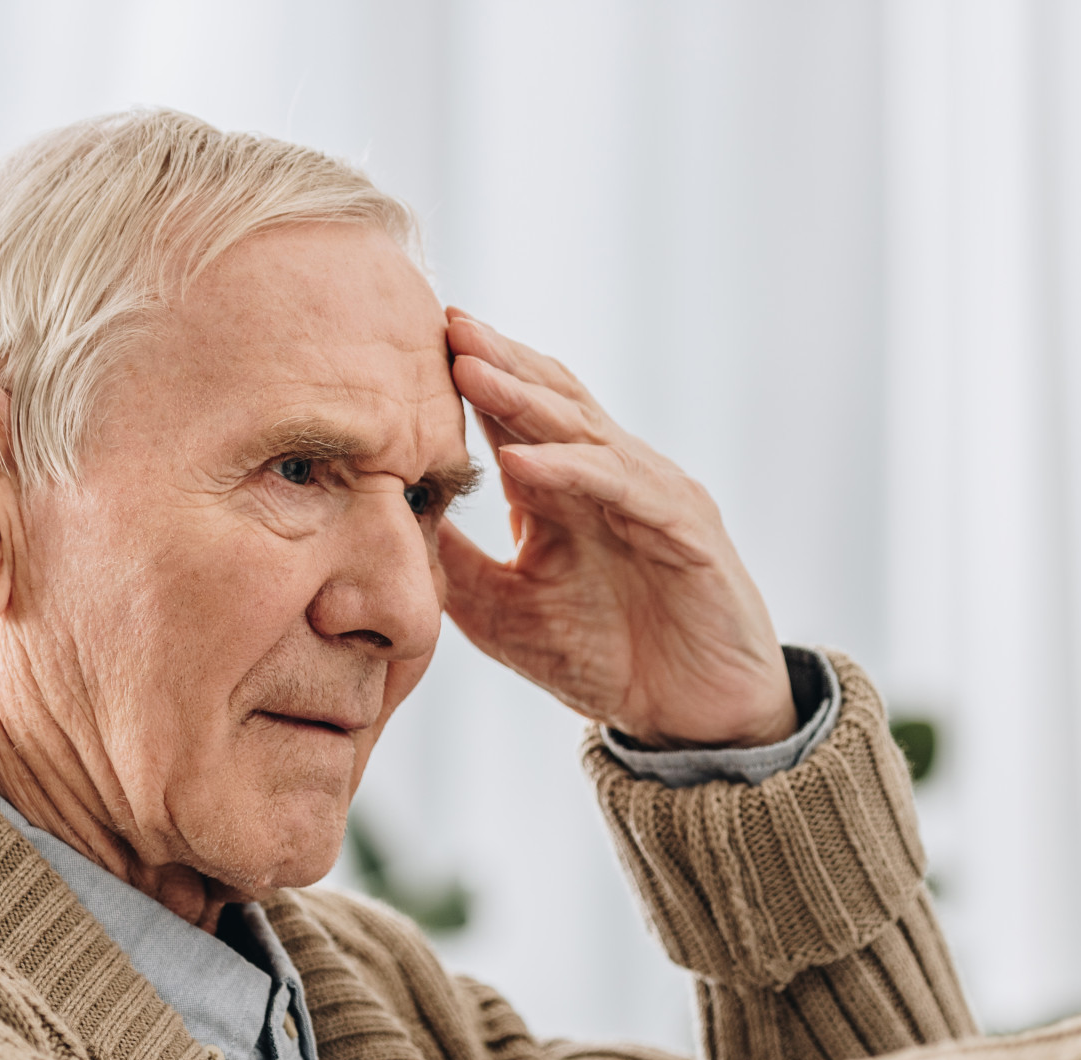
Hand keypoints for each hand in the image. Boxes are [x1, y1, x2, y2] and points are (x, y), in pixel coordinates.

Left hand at [437, 310, 795, 748]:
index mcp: (567, 492)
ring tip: (468, 368)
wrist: (695, 716)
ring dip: (523, 398)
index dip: (470, 379)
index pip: (514, 418)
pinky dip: (570, 471)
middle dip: (496, 360)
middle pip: (550, 400)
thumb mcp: (504, 614)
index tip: (411, 344)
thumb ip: (456, 565)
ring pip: (583, 431)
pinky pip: (622, 489)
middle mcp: (611, 479)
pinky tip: (519, 461)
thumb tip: (385, 523)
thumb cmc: (609, 660)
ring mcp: (652, 496)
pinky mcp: (686, 530)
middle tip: (442, 321)